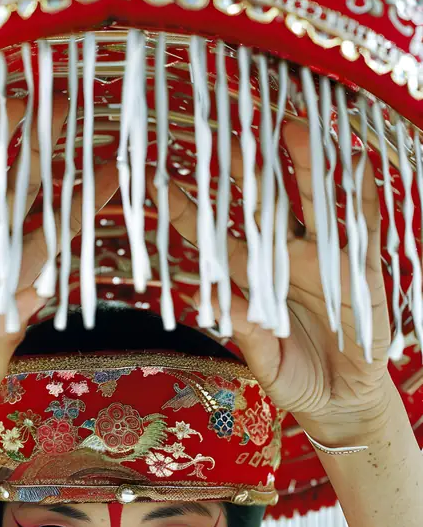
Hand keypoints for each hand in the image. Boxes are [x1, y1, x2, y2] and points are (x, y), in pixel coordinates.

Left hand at [148, 122, 392, 442]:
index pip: (219, 241)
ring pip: (313, 205)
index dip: (193, 215)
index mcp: (256, 280)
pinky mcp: (363, 271)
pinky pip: (364, 228)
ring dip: (304, 167)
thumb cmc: (296, 379)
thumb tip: (208, 304)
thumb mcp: (265, 363)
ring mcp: (326, 260)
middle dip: (245, 171)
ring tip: (291, 126)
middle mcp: (287, 260)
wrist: (341, 400)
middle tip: (224, 132)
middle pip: (264, 207)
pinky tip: (356, 161)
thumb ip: (244, 335)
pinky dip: (362, 196)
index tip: (161, 187)